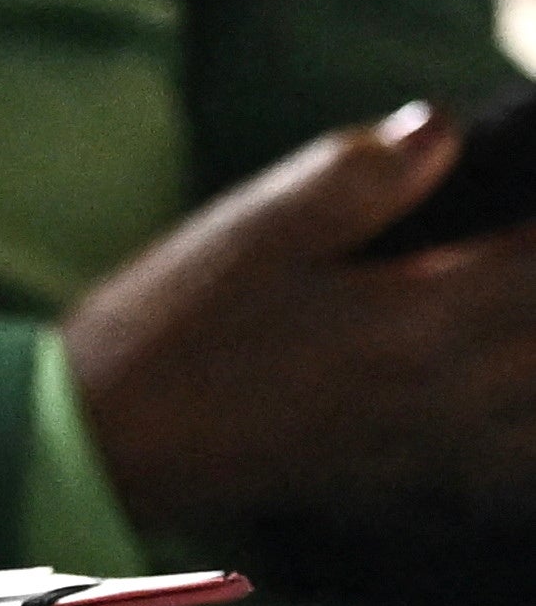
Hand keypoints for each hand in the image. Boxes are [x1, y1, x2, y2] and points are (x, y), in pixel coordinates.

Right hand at [63, 108, 535, 547]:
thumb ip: (356, 176)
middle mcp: (452, 395)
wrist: (111, 443)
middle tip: (518, 238)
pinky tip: (506, 391)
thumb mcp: (251, 229)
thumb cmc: (171, 329)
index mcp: (421, 323)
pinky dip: (526, 425)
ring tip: (513, 308)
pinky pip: (516, 463)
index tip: (531, 178)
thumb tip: (441, 126)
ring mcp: (438, 448)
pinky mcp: (411, 479)